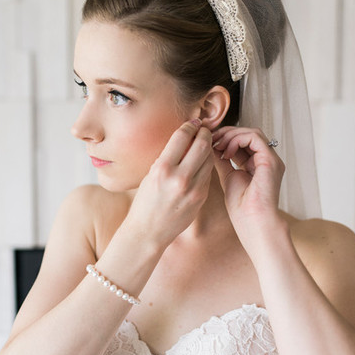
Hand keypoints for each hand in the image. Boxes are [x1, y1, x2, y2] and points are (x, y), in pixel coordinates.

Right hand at [126, 120, 213, 247]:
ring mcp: (193, 189)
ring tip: (205, 143)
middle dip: (205, 133)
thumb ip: (168, 157)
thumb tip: (184, 138)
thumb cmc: (145, 202)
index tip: (192, 123)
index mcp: (162, 169)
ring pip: (209, 159)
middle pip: (202, 144)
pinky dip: (206, 165)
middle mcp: (179, 178)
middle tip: (203, 129)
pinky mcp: (201, 198)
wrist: (148, 232)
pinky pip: (208, 174)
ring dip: (209, 148)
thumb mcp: (150, 174)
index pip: (182, 137)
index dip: (189, 126)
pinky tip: (202, 162)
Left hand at [211, 126, 284, 229]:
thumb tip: (211, 146)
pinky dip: (237, 140)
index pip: (243, 142)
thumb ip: (222, 161)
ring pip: (251, 133)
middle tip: (211, 140)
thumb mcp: (227, 177)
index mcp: (258, 165)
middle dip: (227, 134)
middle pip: (248, 134)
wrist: (252, 222)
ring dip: (231, 135)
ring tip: (217, 146)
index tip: (209, 142)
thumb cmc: (241, 208)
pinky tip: (226, 152)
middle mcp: (267, 160)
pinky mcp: (270, 160)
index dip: (225, 139)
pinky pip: (254, 138)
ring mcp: (271, 160)